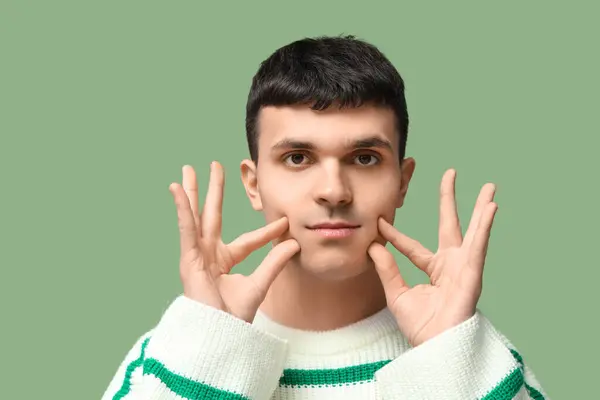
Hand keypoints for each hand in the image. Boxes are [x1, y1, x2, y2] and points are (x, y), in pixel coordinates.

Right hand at [168, 161, 299, 322]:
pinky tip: (178, 189)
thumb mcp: (259, 284)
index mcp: (226, 261)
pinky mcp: (188, 257)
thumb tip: (294, 243)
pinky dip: (182, 208)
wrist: (218, 334)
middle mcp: (209, 254)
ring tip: (189, 168)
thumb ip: (274, 262)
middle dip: (213, 191)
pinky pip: (186, 228)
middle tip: (215, 166)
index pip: (248, 240)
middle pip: (212, 215)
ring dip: (193, 191)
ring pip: (195, 216)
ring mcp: (197, 254)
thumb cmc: (233, 317)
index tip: (284, 222)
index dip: (266, 232)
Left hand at [368, 169, 497, 346]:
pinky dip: (485, 226)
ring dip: (481, 208)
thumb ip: (387, 269)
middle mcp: (450, 264)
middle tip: (451, 173)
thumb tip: (372, 246)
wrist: (435, 347)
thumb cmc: (420, 327)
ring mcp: (463, 267)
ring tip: (490, 186)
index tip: (380, 221)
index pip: (411, 246)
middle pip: (450, 225)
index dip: (395, 235)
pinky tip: (490, 207)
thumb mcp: (397, 294)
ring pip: (472, 231)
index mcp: (432, 270)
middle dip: (450, 200)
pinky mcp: (473, 273)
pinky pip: (479, 246)